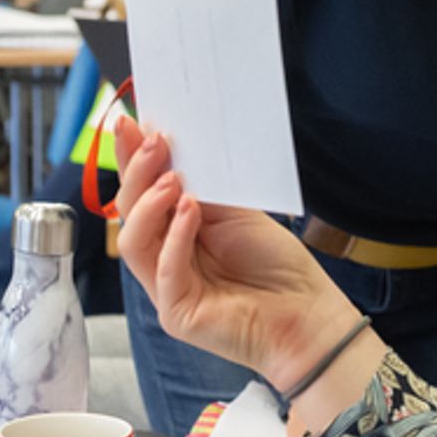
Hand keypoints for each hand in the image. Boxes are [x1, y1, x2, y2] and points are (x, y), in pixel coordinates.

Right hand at [113, 115, 361, 390]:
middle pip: (130, 214)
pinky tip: (190, 210)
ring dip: (150, 204)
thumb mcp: (238, 213)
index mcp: (176, 232)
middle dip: (136, 174)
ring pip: (135, 242)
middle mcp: (164, 258)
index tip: (130, 122)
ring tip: (171, 178)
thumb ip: (205, 189)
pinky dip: (175, 238)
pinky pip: (164, 271)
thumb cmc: (276, 265)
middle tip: (151, 141)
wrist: (307, 314)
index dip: (131, 160)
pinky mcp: (177, 313)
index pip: (143, 193)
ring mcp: (166, 287)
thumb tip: (173, 145)